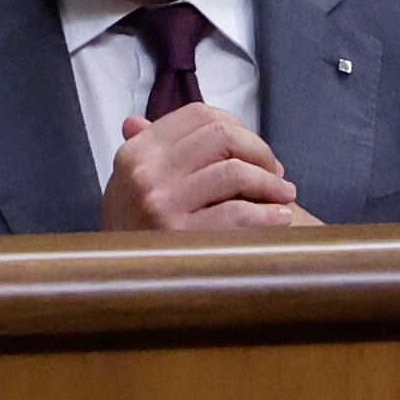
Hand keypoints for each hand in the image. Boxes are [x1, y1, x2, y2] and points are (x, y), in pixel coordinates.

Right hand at [101, 104, 314, 230]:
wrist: (116, 283)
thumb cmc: (131, 231)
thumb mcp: (124, 187)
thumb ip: (141, 155)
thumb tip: (136, 122)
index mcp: (136, 153)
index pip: (199, 115)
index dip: (237, 127)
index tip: (251, 150)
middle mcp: (145, 173)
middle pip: (222, 136)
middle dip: (260, 151)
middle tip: (275, 172)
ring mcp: (162, 205)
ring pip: (236, 171)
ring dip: (271, 183)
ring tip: (282, 196)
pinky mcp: (181, 236)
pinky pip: (238, 213)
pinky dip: (268, 214)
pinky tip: (279, 218)